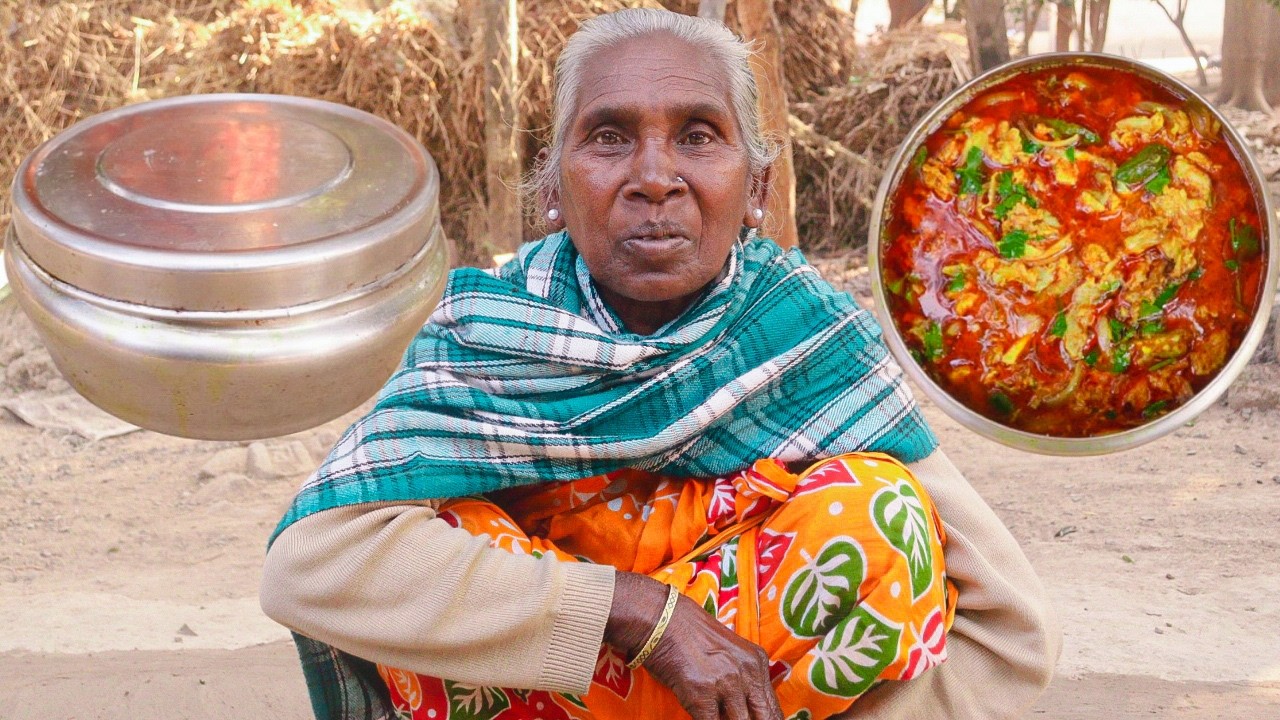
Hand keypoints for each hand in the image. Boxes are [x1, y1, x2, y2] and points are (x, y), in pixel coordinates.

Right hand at [605, 572, 782, 719]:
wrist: (661, 618)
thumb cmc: (689, 634)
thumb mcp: (729, 653)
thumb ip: (744, 679)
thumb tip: (750, 711)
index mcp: (757, 662)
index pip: (772, 708)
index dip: (766, 719)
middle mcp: (747, 672)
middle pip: (762, 718)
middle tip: (732, 717)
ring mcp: (725, 683)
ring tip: (716, 714)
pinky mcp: (701, 694)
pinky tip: (698, 714)